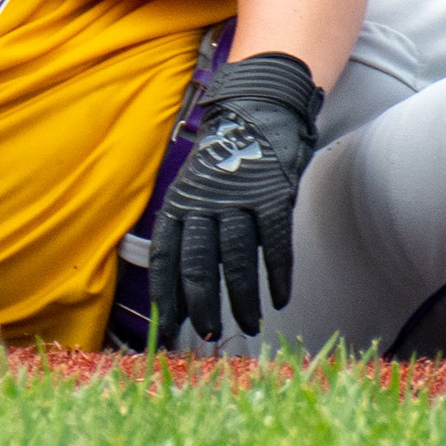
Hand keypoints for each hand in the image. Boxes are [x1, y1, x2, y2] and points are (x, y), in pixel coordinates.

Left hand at [146, 52, 324, 347]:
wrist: (259, 110)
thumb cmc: (225, 162)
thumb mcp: (195, 189)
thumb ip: (189, 230)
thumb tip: (181, 287)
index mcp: (180, 204)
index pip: (166, 257)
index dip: (166, 295)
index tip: (169, 328)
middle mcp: (205, 203)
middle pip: (198, 264)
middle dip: (201, 305)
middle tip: (207, 336)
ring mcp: (239, 198)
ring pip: (236, 260)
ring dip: (241, 298)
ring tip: (247, 325)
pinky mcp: (273, 194)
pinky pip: (275, 243)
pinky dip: (278, 274)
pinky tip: (279, 299)